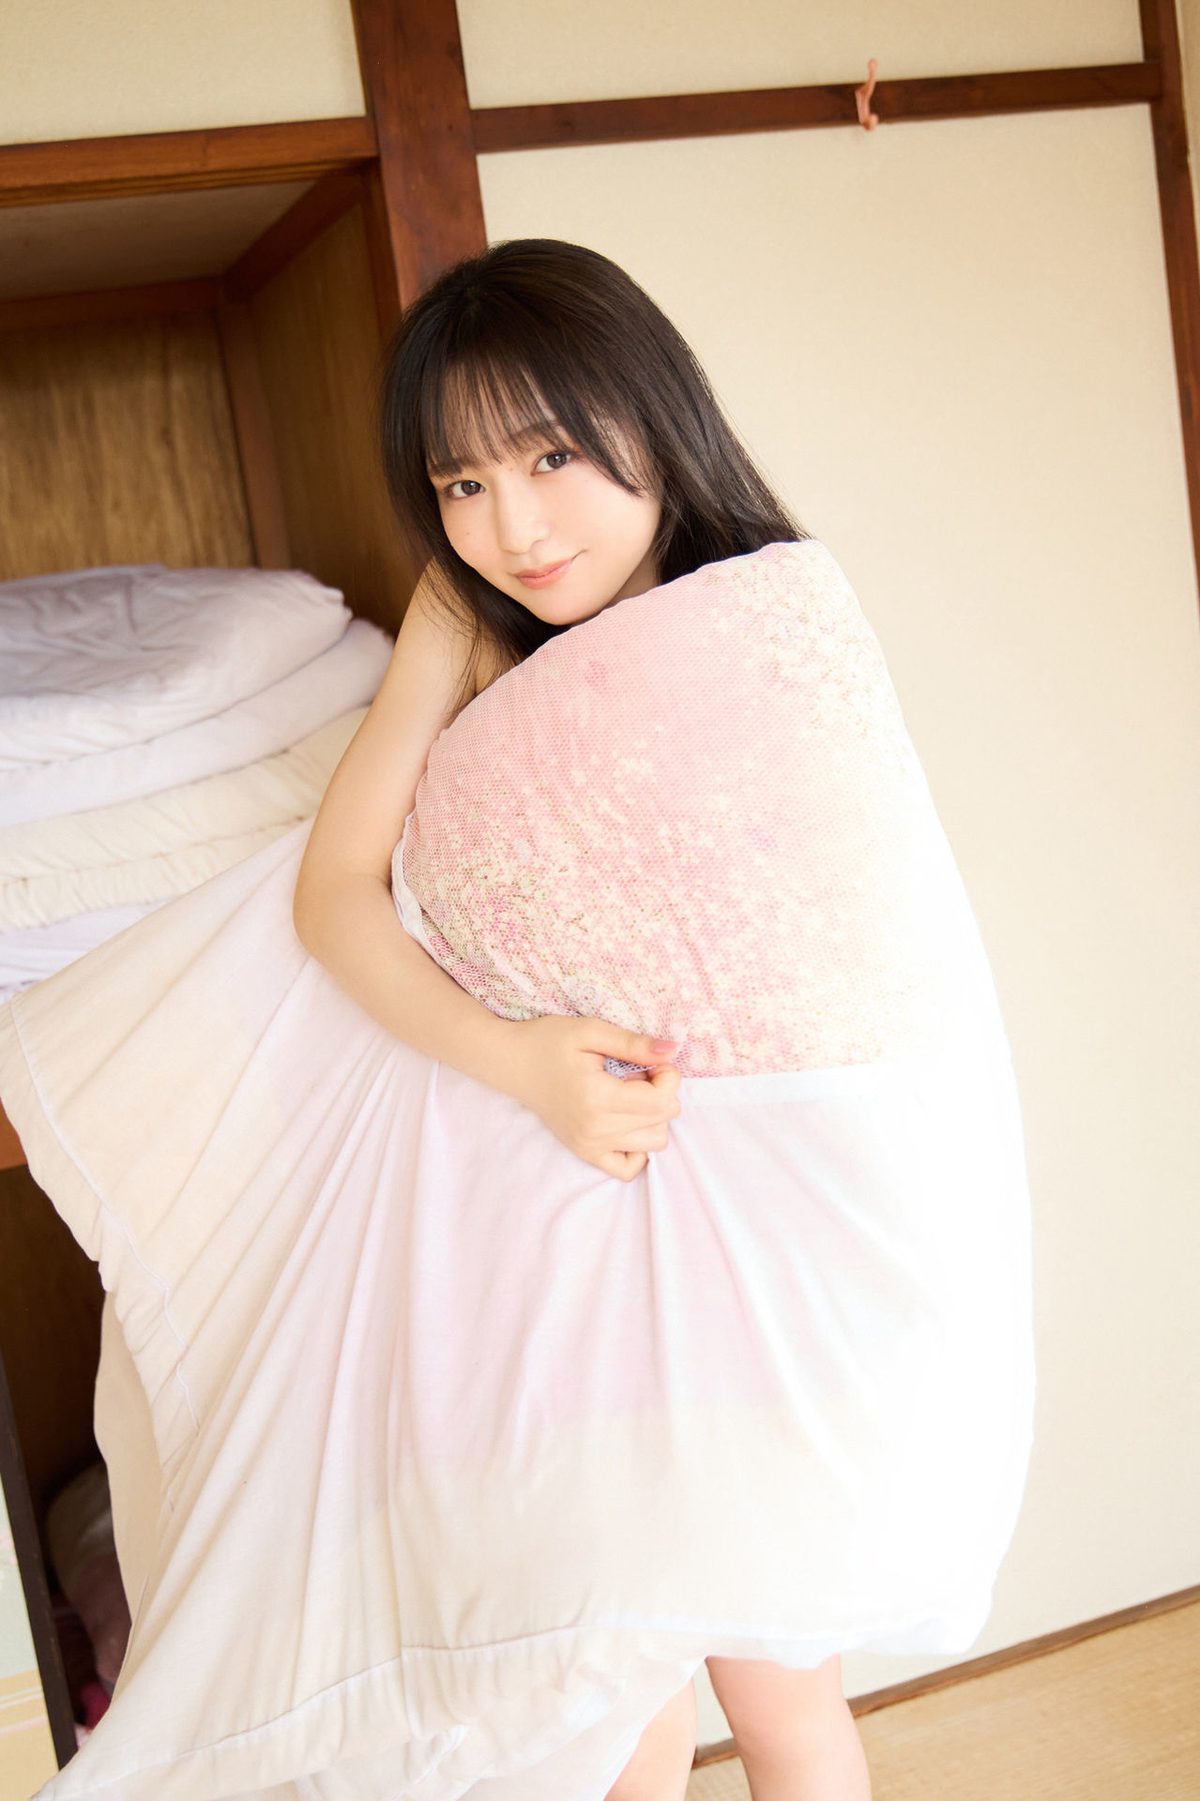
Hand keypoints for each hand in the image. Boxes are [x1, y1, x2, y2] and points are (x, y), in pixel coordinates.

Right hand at [501, 1015, 682, 1182]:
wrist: (512, 1063)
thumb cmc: (549, 1042)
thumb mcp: (591, 1031)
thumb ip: (633, 1043)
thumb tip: (673, 1050)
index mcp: (598, 1098)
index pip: (662, 1102)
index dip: (668, 1076)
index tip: (649, 1062)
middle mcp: (596, 1130)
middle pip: (663, 1122)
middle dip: (660, 1094)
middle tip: (635, 1075)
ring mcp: (590, 1146)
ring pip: (653, 1144)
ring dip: (651, 1118)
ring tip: (628, 1095)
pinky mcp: (585, 1153)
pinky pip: (628, 1169)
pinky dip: (638, 1147)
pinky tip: (626, 1121)